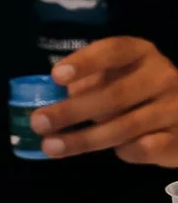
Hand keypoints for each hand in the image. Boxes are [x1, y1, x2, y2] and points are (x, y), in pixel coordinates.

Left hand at [36, 37, 177, 163]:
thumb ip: (89, 84)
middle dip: (71, 111)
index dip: (85, 63)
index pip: (113, 51)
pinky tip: (114, 151)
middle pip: (114, 95)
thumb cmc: (137, 91)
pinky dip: (124, 151)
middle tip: (39, 123)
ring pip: (125, 125)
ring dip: (84, 139)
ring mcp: (176, 107)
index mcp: (140, 53)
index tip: (56, 77)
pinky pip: (146, 147)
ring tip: (51, 146)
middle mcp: (162, 76)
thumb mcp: (115, 77)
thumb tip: (53, 102)